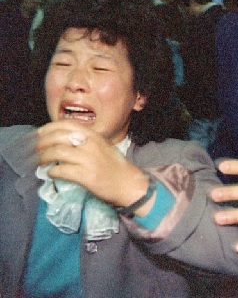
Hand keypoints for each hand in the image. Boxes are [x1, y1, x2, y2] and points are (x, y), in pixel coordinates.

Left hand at [36, 121, 152, 213]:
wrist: (129, 184)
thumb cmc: (116, 167)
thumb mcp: (103, 147)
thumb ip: (86, 141)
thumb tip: (62, 141)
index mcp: (95, 136)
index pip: (67, 124)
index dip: (50, 127)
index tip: (40, 133)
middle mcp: (91, 144)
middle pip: (58, 137)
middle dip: (42, 143)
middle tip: (36, 150)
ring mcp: (88, 160)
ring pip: (57, 152)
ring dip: (44, 157)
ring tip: (41, 162)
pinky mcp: (86, 176)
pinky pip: (61, 170)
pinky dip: (52, 171)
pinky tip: (51, 173)